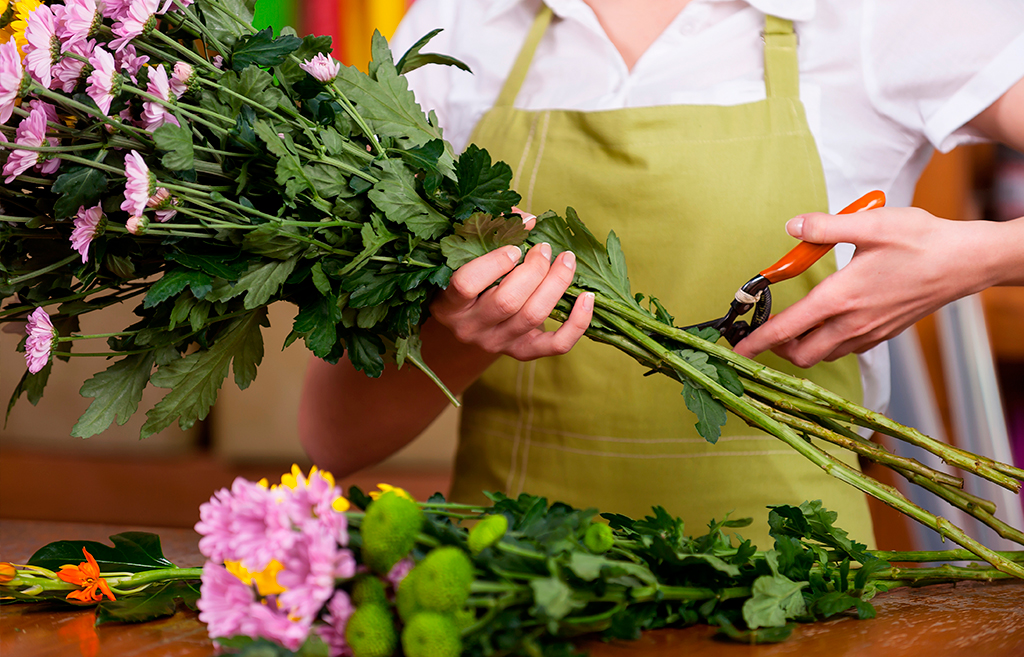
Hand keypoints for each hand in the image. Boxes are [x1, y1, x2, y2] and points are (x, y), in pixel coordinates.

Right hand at [429, 210, 594, 360]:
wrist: (470, 321)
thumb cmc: (470, 278)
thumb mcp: (469, 256)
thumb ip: (494, 232)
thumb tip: (530, 220)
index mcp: (448, 304)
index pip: (466, 284)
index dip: (494, 262)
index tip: (514, 247)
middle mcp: (470, 328)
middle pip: (507, 301)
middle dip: (534, 269)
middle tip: (546, 248)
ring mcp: (497, 344)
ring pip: (533, 317)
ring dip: (556, 284)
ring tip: (566, 260)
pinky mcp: (522, 352)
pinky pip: (557, 345)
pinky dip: (578, 323)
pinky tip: (588, 297)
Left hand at [734, 206, 998, 366]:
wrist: (967, 262)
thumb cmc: (922, 241)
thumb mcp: (870, 224)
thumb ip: (824, 226)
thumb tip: (792, 227)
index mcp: (842, 297)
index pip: (787, 328)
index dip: (757, 341)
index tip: (736, 349)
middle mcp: (853, 322)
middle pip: (802, 354)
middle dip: (777, 349)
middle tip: (766, 330)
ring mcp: (871, 332)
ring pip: (824, 355)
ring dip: (803, 347)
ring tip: (792, 327)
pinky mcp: (884, 333)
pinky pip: (846, 350)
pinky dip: (828, 344)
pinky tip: (828, 322)